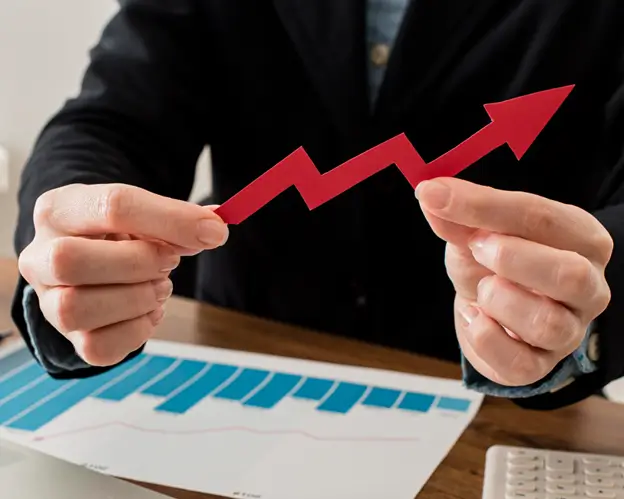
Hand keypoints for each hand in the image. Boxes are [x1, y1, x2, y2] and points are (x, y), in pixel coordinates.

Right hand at [18, 183, 227, 366]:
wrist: (96, 260)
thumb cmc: (121, 234)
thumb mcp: (145, 214)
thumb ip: (178, 218)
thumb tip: (214, 230)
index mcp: (59, 209)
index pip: (112, 206)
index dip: (171, 220)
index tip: (213, 232)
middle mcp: (40, 256)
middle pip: (70, 260)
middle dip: (137, 263)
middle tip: (169, 261)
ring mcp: (48, 302)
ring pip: (75, 309)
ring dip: (136, 298)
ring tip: (159, 286)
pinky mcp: (69, 339)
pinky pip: (97, 347)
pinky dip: (137, 330)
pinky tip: (149, 311)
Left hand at [415, 177, 611, 385]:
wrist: (488, 309)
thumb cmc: (492, 263)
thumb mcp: (474, 233)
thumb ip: (458, 217)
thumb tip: (431, 194)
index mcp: (580, 238)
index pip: (542, 217)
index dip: (484, 205)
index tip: (436, 195)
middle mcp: (588, 286)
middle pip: (569, 274)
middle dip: (511, 258)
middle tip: (476, 247)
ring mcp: (570, 330)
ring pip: (546, 323)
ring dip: (498, 300)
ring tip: (480, 289)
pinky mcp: (541, 365)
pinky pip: (520, 363)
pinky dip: (485, 339)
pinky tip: (475, 318)